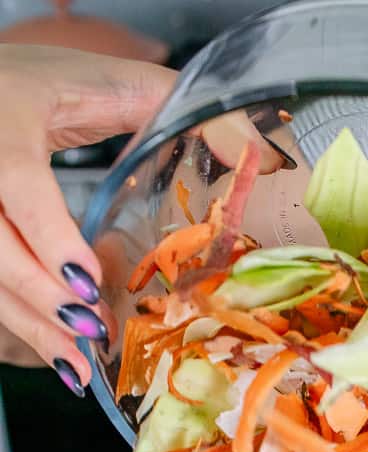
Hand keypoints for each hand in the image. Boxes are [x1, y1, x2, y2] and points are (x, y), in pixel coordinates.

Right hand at [0, 46, 174, 393]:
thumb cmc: (43, 82)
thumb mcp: (102, 80)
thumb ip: (166, 103)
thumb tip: (255, 148)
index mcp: (6, 121)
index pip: (19, 188)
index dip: (51, 239)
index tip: (89, 283)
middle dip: (43, 298)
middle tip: (94, 334)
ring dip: (34, 326)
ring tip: (80, 367)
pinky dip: (25, 325)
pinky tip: (62, 357)